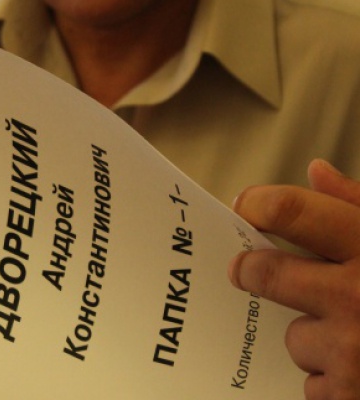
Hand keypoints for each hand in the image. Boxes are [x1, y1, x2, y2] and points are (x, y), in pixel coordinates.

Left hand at [228, 159, 359, 399]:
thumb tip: (316, 172)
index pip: (291, 212)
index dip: (258, 205)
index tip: (245, 207)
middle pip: (265, 272)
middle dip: (252, 270)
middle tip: (248, 269)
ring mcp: (353, 352)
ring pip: (294, 335)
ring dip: (317, 338)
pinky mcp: (348, 396)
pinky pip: (313, 383)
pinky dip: (335, 379)